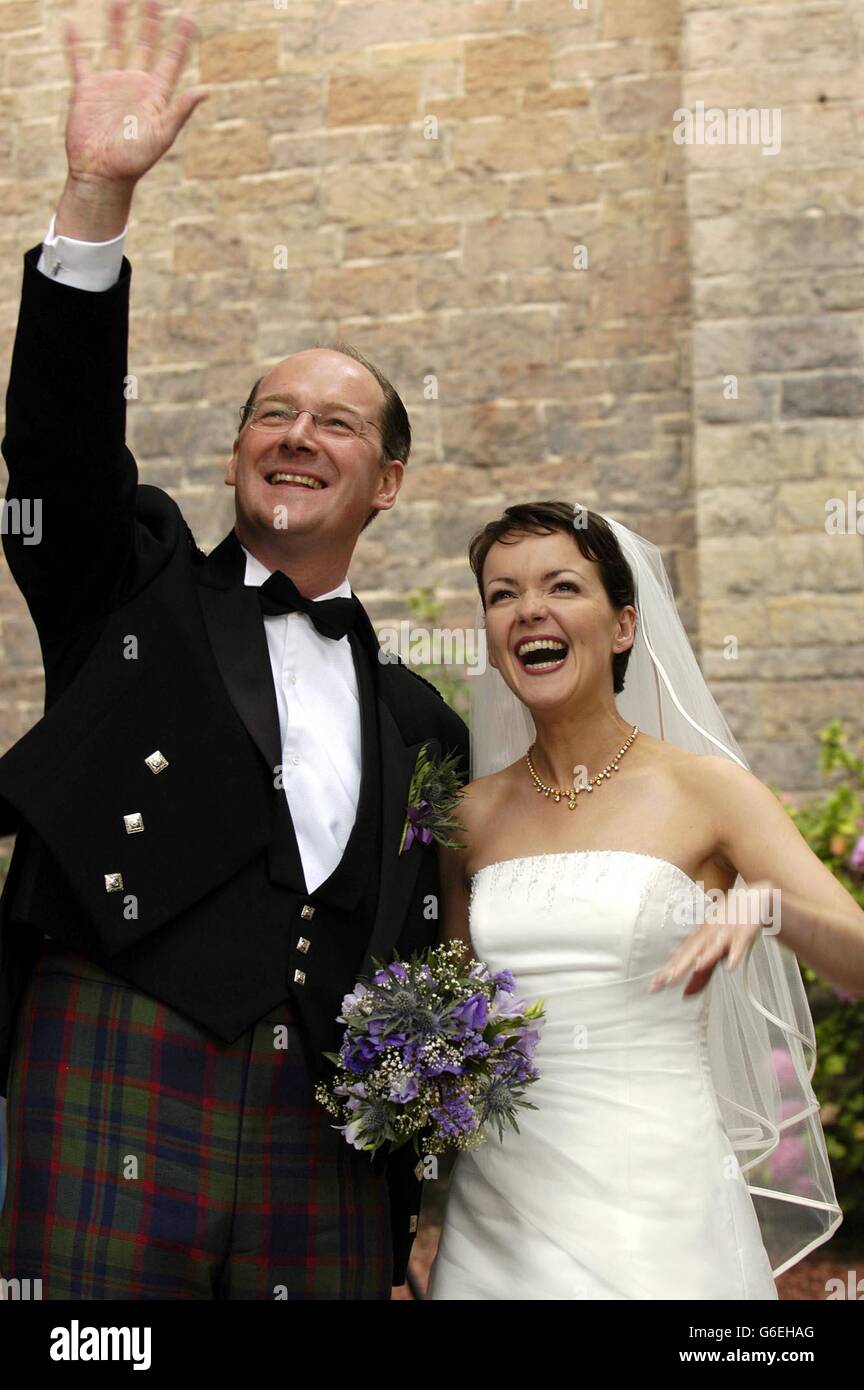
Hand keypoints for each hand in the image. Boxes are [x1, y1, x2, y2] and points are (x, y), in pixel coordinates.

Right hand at [63, 0, 208, 188]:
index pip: (171, 60)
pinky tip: (72, 24)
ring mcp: (110, 84)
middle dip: (151, 22)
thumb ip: (180, 110)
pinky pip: (80, 60)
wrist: (102, 175)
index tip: (190, 16)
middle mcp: (134, 85)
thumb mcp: (162, 136)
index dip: (180, 39)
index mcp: (155, 95)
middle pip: (145, 45)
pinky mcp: (87, 90)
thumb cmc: (134, 162)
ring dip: (118, 22)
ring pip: (115, 44)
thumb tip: (206, 90)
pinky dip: (75, 43)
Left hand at [650, 881, 775, 995]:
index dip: (668, 971)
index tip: (654, 986)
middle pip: (692, 951)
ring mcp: (726, 932)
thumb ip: (703, 973)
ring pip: (715, 945)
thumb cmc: (729, 924)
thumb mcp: (714, 950)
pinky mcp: (745, 931)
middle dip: (680, 966)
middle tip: (667, 980)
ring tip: (696, 967)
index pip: (681, 957)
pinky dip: (736, 952)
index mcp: (700, 939)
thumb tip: (686, 994)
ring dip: (706, 956)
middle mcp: (709, 935)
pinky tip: (731, 964)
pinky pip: (740, 943)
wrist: (752, 897)